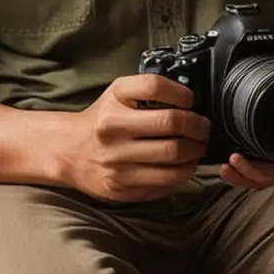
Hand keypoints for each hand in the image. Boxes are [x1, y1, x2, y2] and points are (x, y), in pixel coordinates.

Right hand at [60, 74, 210, 202]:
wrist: (70, 152)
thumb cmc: (103, 120)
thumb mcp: (118, 94)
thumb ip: (148, 90)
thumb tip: (190, 99)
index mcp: (112, 102)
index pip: (154, 87)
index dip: (182, 93)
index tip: (191, 100)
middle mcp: (111, 130)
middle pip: (170, 124)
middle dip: (198, 126)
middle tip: (203, 128)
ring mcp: (116, 162)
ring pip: (174, 157)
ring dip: (196, 151)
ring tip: (198, 146)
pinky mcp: (123, 187)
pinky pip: (167, 181)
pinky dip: (185, 171)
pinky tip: (185, 164)